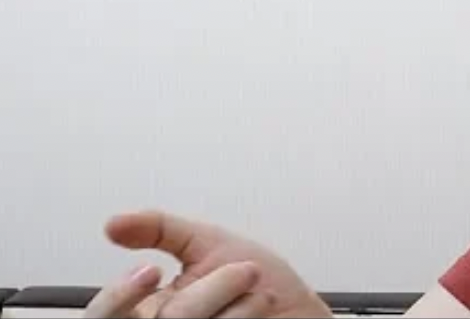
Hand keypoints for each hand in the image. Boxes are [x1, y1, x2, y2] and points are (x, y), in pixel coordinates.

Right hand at [83, 209, 333, 318]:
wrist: (303, 313)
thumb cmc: (261, 284)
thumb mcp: (209, 244)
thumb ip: (161, 229)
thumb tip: (114, 224)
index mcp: (149, 311)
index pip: (103, 315)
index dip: (118, 296)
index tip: (150, 271)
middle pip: (166, 318)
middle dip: (205, 294)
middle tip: (241, 272)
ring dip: (236, 297)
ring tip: (257, 287)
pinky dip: (247, 314)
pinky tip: (261, 308)